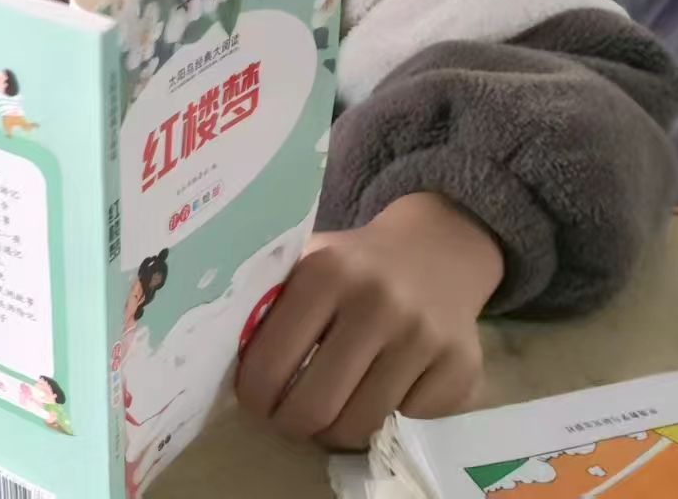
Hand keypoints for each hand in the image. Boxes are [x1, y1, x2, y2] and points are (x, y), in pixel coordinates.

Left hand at [234, 193, 501, 449]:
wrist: (440, 249)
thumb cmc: (355, 265)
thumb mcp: (306, 263)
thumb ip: (267, 301)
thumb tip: (215, 356)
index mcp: (327, 273)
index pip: (269, 365)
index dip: (254, 396)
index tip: (256, 398)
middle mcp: (379, 303)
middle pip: (314, 409)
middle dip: (290, 424)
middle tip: (288, 417)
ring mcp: (425, 338)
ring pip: (360, 426)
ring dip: (336, 430)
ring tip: (331, 409)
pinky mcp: (461, 368)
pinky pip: (407, 424)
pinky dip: (391, 419)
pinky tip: (384, 391)